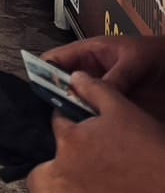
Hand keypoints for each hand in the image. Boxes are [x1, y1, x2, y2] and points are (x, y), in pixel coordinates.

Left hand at [27, 73, 164, 192]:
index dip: (66, 123)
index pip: (54, 126)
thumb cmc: (150, 147)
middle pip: (37, 181)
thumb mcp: (122, 108)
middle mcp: (66, 178)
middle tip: (67, 167)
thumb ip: (94, 90)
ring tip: (89, 191)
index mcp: (69, 144)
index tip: (77, 125)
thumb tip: (75, 78)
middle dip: (48, 173)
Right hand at [46, 36, 164, 119]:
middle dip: (58, 101)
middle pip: (63, 89)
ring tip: (78, 128)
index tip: (40, 88)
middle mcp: (92, 76)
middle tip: (60, 115)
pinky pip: (98, 122)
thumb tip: (97, 94)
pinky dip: (94, 130)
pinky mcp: (115, 114)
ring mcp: (103, 96)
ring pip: (79, 107)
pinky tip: (96, 138)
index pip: (55, 61)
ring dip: (77, 117)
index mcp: (89, 54)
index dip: (43, 72)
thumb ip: (116, 76)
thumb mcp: (135, 60)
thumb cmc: (159, 54)